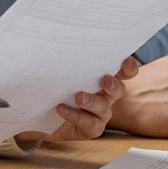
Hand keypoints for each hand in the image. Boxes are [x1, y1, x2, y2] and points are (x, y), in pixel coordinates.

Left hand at [15, 57, 139, 141]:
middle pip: (118, 90)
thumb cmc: (52, 88)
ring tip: (78, 97)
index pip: (121, 71)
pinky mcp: (90, 129)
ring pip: (104, 108)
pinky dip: (76, 115)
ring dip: (92, 102)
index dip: (128, 67)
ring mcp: (99, 114)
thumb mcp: (57, 72)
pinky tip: (61, 109)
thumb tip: (52, 39)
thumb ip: (63, 62)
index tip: (125, 62)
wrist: (40, 116)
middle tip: (105, 80)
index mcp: (101, 78)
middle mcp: (104, 95)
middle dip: (114, 85)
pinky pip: (90, 124)